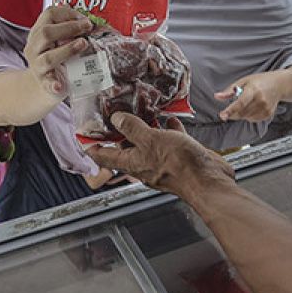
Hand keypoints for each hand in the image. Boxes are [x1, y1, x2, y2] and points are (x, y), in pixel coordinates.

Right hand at [24, 5, 92, 97]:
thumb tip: (94, 23)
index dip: (68, 13)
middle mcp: (34, 48)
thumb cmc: (58, 60)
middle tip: (88, 27)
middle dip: (69, 27)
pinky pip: (48, 84)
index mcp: (38, 33)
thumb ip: (72, 32)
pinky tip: (60, 86)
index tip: (84, 18)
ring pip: (48, 57)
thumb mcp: (60, 42)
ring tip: (83, 44)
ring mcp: (37, 66)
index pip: (49, 14)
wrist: (46, 85)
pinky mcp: (44, 84)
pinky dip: (53, 84)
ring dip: (67, 49)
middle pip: (46, 33)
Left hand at [87, 112, 233, 197]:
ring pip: (148, 144)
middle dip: (120, 133)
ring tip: (141, 112)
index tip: (83, 136)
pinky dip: (168, 130)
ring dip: (145, 130)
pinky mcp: (179, 158)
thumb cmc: (179, 165)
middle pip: (125, 150)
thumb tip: (116, 119)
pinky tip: (170, 119)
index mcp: (132, 163)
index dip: (92, 146)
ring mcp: (162, 163)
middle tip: (114, 115)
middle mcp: (145, 165)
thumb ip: (132, 128)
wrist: (208, 180)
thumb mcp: (150, 139)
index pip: (104, 156)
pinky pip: (169, 142)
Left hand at [215, 71, 283, 121]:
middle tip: (230, 109)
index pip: (240, 103)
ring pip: (246, 118)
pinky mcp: (268, 114)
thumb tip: (217, 96)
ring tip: (246, 103)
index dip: (230, 110)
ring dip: (241, 114)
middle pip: (241, 113)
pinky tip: (253, 107)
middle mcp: (261, 100)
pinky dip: (248, 116)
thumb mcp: (244, 81)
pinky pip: (252, 119)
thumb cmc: (260, 81)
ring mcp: (265, 108)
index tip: (222, 115)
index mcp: (253, 90)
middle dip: (232, 113)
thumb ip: (230, 90)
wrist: (279, 85)